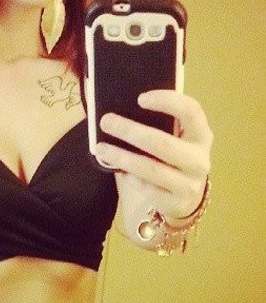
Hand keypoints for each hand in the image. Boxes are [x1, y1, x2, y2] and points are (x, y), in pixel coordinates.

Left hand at [96, 90, 212, 218]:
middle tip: (106, 121)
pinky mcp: (174, 203)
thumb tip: (111, 101)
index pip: (191, 111)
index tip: (140, 98)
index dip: (168, 101)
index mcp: (201, 135)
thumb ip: (156, 120)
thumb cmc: (172, 157)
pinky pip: (146, 188)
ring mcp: (189, 184)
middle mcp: (199, 159)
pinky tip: (115, 168)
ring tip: (101, 148)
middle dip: (131, 131)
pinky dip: (128, 176)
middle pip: (163, 143)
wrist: (185, 197)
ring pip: (151, 169)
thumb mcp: (174, 137)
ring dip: (122, 157)